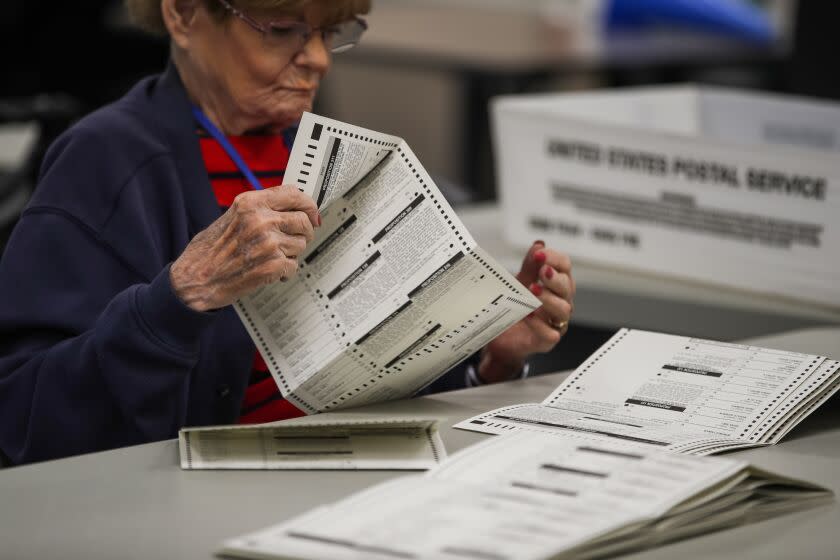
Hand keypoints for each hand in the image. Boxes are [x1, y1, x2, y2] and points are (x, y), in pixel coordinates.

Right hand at [170, 185, 319, 311]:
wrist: (196, 279)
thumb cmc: (210, 251)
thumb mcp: (231, 216)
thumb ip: (260, 209)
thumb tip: (291, 207)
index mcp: (250, 203)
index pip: (293, 194)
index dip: (308, 204)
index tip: (312, 213)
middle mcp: (260, 220)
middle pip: (304, 221)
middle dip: (303, 232)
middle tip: (294, 239)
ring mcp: (268, 243)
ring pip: (301, 244)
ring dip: (291, 253)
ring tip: (271, 256)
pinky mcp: (273, 265)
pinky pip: (294, 265)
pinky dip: (285, 272)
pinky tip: (269, 271)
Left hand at [478, 241, 574, 381]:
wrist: (502, 337)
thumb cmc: (515, 307)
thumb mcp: (519, 283)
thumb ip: (529, 266)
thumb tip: (539, 244)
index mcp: (557, 284)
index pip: (564, 267)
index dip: (554, 258)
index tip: (540, 254)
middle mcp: (561, 302)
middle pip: (567, 287)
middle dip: (555, 278)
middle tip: (542, 272)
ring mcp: (556, 322)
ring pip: (563, 309)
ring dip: (549, 299)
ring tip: (533, 292)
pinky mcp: (547, 340)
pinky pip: (550, 334)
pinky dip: (540, 325)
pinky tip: (529, 316)